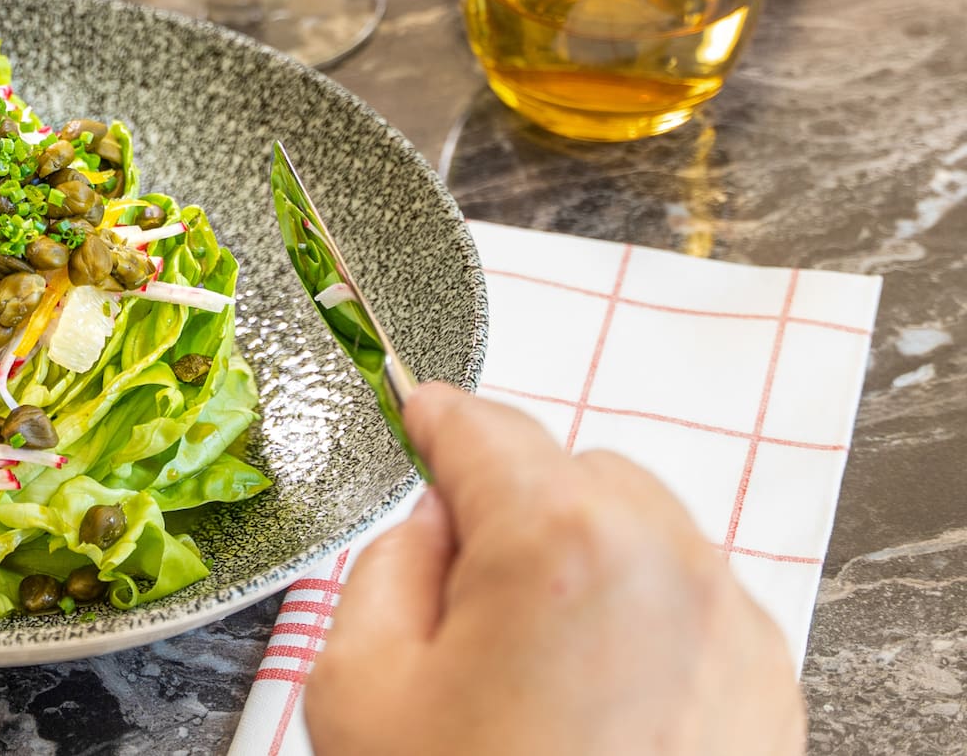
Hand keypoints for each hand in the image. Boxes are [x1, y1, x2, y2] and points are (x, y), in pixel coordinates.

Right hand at [306, 384, 804, 755]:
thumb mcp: (356, 685)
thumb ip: (386, 567)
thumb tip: (432, 527)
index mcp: (559, 544)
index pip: (482, 428)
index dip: (431, 419)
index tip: (414, 416)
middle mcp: (668, 567)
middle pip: (572, 474)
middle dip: (513, 510)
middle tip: (459, 600)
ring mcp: (732, 629)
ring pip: (641, 535)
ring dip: (582, 564)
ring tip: (528, 670)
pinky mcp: (767, 689)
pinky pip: (690, 607)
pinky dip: (639, 625)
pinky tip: (589, 705)